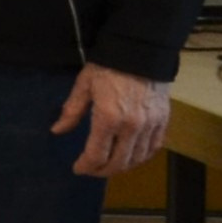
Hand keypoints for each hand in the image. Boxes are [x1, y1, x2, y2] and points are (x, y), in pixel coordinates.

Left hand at [55, 63, 170, 177]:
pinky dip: (143, 156)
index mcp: (108, 118)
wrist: (141, 52)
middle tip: (92, 169)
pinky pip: (155, 146)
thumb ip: (72, 111)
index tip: (78, 169)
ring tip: (110, 165)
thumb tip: (57, 131)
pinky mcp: (164, 120)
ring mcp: (151, 125)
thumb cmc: (108, 67)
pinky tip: (132, 156)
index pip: (96, 155)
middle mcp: (132, 126)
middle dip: (102, 170)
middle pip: (118, 162)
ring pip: (138, 158)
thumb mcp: (83, 86)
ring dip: (123, 166)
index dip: (86, 166)